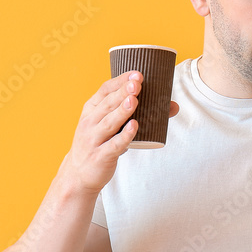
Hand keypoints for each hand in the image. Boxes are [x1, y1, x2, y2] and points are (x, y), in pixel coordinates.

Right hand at [61, 72, 178, 194]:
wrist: (78, 176)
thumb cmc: (100, 144)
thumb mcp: (109, 127)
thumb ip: (136, 115)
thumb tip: (173, 106)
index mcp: (91, 110)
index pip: (104, 90)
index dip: (120, 81)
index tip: (136, 74)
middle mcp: (89, 123)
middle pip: (107, 104)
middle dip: (122, 92)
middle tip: (137, 83)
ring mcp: (93, 140)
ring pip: (109, 123)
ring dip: (122, 110)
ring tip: (135, 99)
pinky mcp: (101, 156)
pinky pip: (114, 145)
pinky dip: (124, 136)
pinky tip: (134, 127)